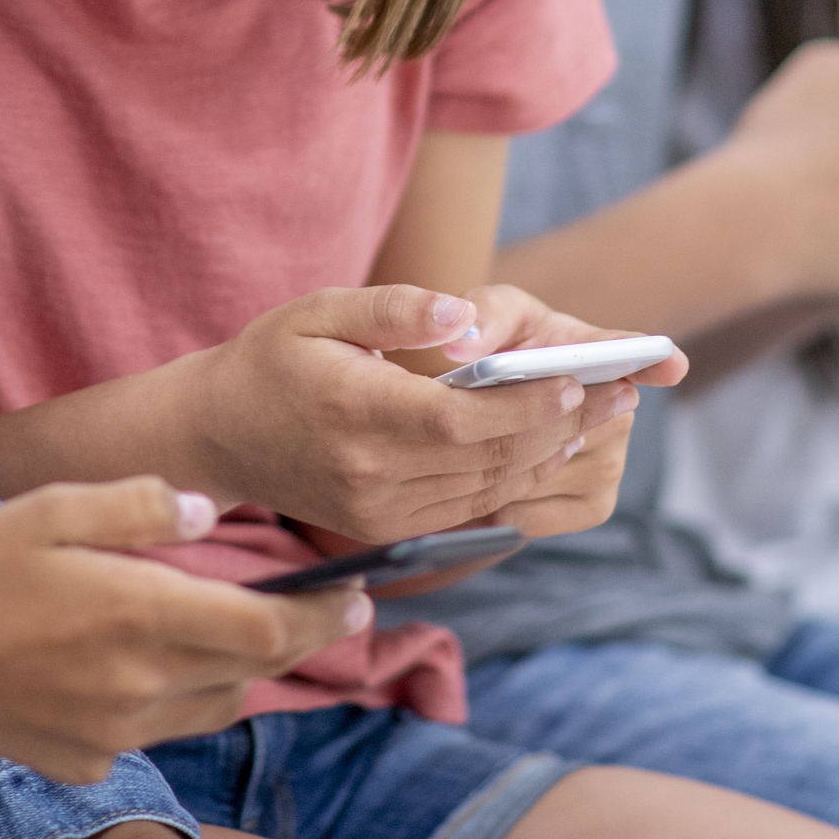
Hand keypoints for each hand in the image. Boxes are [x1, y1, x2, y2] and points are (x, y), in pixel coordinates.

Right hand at [0, 479, 365, 784]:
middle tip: (335, 607)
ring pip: (214, 708)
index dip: (327, 615)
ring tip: (248, 627)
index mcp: (136, 616)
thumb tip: (211, 514)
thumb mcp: (51, 508)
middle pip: (253, 674)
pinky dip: (178, 697)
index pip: (267, 631)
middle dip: (303, 640)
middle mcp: (135, 687)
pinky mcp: (84, 763)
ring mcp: (111, 735)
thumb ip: (140, 506)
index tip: (360, 591)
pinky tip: (156, 659)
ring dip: (243, 670)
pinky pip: (159, 731)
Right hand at [185, 284, 657, 545]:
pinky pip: (467, 507)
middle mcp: (369, 474)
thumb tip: (463, 317)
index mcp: (354, 413)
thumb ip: (395, 310)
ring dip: (549, 454)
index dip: (526, 404)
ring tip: (600, 418)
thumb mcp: (320, 311)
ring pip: (486, 487)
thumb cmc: (272, 359)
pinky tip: (548, 448)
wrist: (217, 436)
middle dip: (562, 425)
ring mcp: (377, 511)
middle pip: (487, 456)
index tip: (578, 379)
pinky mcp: (385, 528)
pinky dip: (515, 479)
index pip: (460, 417)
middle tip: (621, 394)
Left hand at [414, 283, 689, 541]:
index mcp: (601, 349)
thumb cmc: (501, 347)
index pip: (635, 351)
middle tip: (460, 418)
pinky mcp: (596, 503)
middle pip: (567, 425)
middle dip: (509, 426)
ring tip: (466, 448)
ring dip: (497, 467)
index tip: (672, 364)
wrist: (490, 406)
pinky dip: (499, 504)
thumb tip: (465, 342)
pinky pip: (534, 514)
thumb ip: (485, 315)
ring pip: (545, 473)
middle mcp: (620, 407)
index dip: (655, 359)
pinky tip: (485, 484)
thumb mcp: (494, 315)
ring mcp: (613, 459)